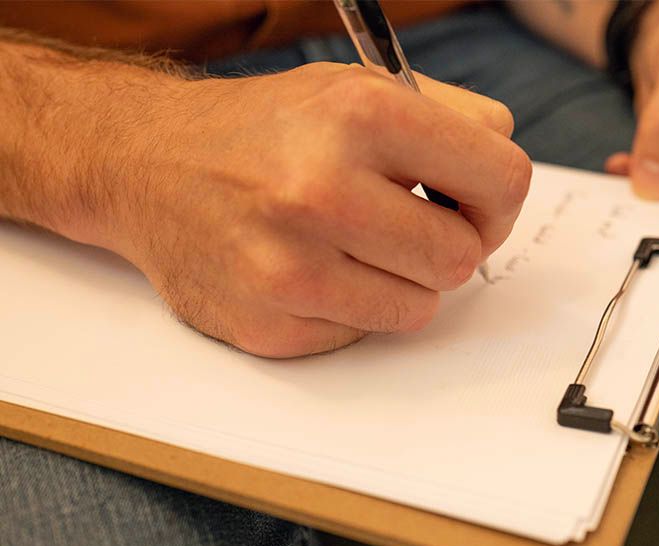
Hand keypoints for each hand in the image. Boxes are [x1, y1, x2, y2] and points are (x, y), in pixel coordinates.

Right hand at [83, 62, 530, 356]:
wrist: (147, 164)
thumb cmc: (263, 129)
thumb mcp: (357, 88)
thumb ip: (453, 121)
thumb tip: (503, 184)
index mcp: (361, 117)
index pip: (502, 181)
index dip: (497, 201)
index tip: (471, 205)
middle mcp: (320, 191)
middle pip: (462, 259)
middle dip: (447, 247)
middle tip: (408, 228)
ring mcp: (288, 268)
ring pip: (418, 309)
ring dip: (400, 283)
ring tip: (354, 247)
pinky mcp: (267, 326)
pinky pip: (361, 335)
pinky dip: (351, 310)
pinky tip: (311, 272)